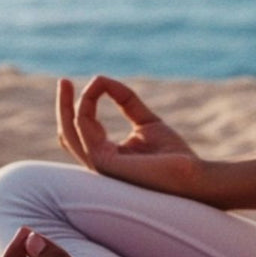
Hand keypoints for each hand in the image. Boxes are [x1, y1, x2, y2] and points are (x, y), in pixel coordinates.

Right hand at [56, 76, 207, 197]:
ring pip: (70, 133)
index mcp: (107, 156)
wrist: (192, 176)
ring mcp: (99, 166)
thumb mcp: (146, 121)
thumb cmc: (173, 154)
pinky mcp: (104, 164)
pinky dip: (86, 107)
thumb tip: (101, 80)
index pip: (82, 132)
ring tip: (74, 83)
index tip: (92, 81)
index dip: (80, 106)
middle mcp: (99, 163)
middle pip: (67, 134)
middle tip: (64, 81)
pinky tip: (94, 91)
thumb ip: (126, 101)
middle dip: (62, 107)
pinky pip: (84, 132)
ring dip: (69, 105)